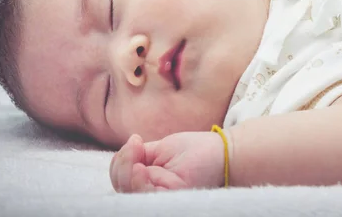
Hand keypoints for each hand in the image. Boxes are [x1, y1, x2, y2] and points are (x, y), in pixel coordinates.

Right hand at [110, 131, 225, 191]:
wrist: (221, 153)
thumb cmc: (196, 150)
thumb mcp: (162, 148)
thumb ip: (141, 154)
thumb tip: (125, 150)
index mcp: (149, 179)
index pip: (122, 177)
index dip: (120, 161)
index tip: (134, 140)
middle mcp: (152, 192)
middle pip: (121, 187)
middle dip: (121, 165)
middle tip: (134, 146)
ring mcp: (160, 197)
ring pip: (128, 192)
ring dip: (126, 171)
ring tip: (136, 154)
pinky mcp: (169, 200)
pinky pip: (144, 196)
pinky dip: (136, 182)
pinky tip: (141, 168)